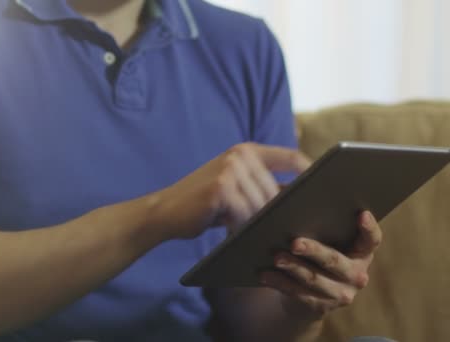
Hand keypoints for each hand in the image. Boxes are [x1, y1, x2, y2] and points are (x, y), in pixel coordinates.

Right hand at [153, 143, 310, 239]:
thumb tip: (300, 200)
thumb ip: (261, 186)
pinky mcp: (221, 189)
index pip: (291, 156)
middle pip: (277, 189)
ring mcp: (230, 170)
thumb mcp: (233, 187)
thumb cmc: (203, 204)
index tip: (323, 193)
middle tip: (285, 230)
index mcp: (246, 150)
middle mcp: (239, 155)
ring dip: (260, 223)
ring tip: (258, 234)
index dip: (310, 173)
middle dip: (279, 212)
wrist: (165, 211)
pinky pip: (246, 215)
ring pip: (263, 205)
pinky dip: (244, 228)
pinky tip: (238, 235)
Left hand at [260, 211, 382, 318]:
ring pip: (314, 278)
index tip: (361, 213)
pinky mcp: (321, 307)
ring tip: (276, 257)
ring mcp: (341, 294)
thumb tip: (294, 204)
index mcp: (361, 253)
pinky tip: (265, 274)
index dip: (369, 228)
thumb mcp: (325, 241)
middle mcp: (357, 276)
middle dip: (313, 251)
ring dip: (293, 267)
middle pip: (334, 260)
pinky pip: (298, 293)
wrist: (308, 295)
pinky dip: (280, 282)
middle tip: (294, 243)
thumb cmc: (315, 255)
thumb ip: (320, 225)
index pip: (372, 240)